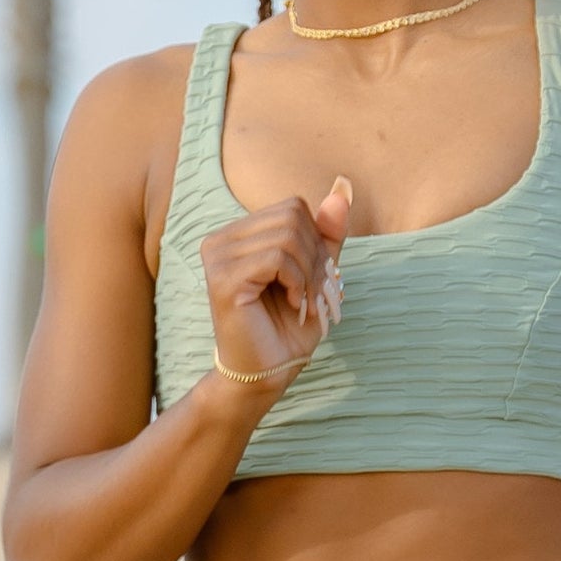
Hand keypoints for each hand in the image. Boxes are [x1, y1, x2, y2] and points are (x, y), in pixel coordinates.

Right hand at [198, 178, 349, 384]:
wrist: (267, 373)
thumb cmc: (288, 327)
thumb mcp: (316, 272)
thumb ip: (326, 232)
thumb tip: (343, 187)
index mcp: (236, 234)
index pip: (293, 207)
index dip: (316, 241)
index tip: (314, 280)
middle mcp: (219, 240)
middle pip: (292, 216)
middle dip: (315, 257)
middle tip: (311, 294)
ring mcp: (217, 258)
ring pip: (288, 236)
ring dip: (308, 274)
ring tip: (302, 302)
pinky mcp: (223, 279)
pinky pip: (277, 258)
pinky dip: (296, 282)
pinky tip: (292, 304)